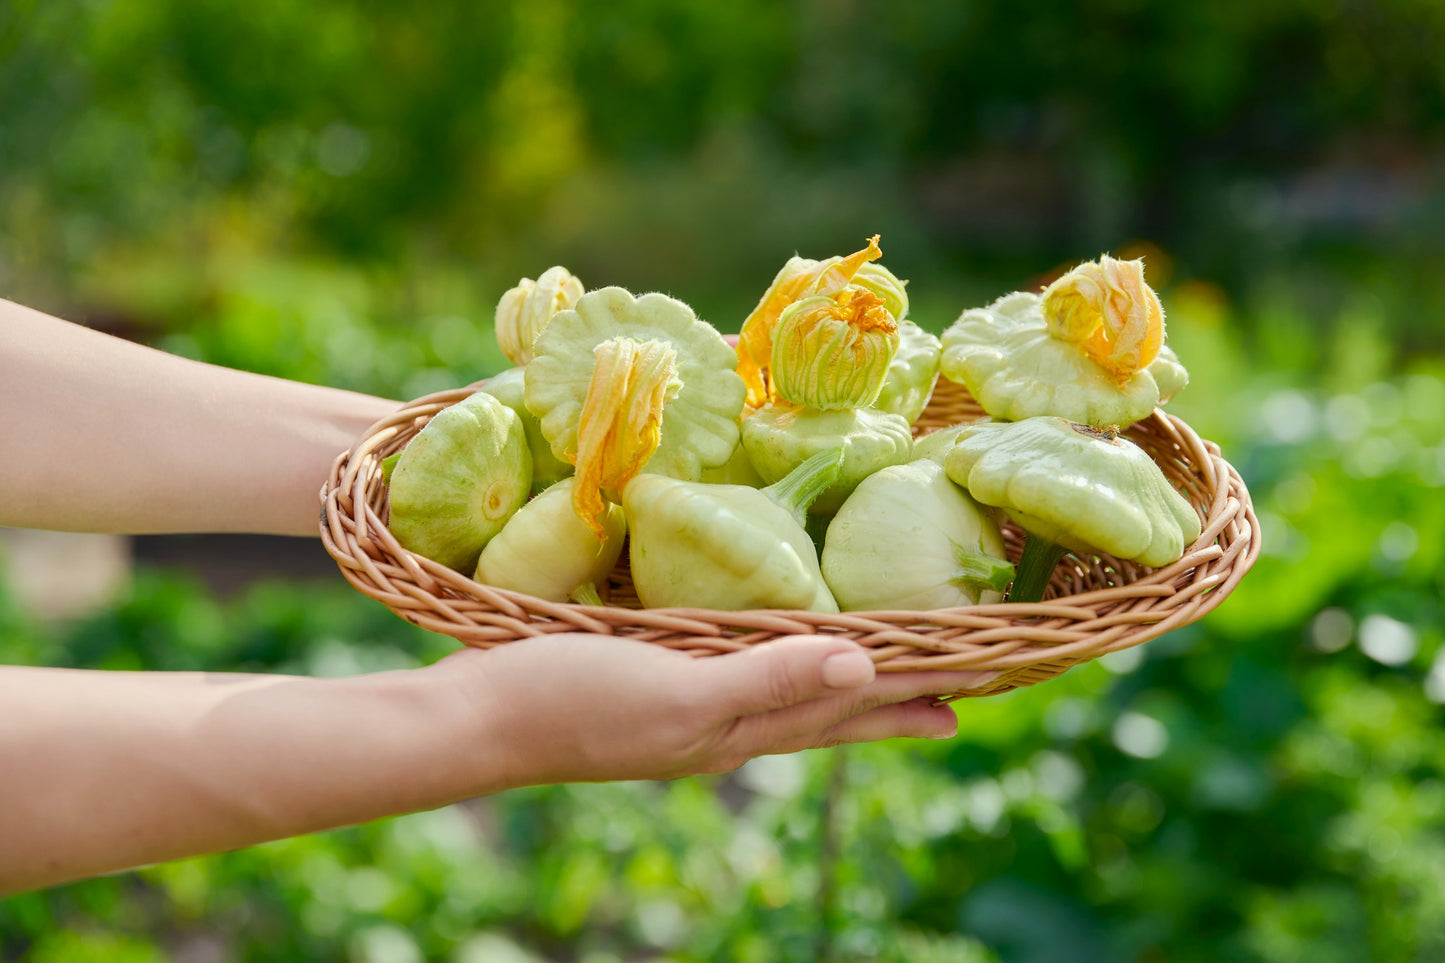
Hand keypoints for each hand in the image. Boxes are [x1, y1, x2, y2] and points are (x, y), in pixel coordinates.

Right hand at [436, 633, 993, 786]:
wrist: (478, 717)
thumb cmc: (574, 701)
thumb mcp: (680, 692)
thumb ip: (770, 680)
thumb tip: (867, 665)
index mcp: (743, 728)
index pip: (851, 708)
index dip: (916, 693)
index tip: (985, 682)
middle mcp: (728, 722)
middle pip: (833, 707)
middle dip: (900, 695)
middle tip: (966, 686)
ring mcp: (691, 703)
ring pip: (791, 690)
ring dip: (846, 680)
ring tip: (891, 670)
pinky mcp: (656, 677)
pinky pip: (742, 668)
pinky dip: (779, 658)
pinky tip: (769, 643)